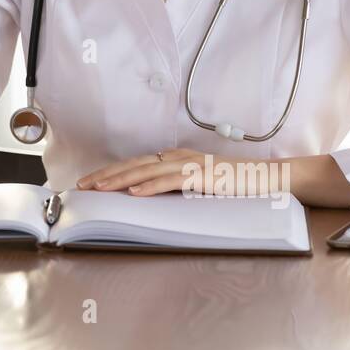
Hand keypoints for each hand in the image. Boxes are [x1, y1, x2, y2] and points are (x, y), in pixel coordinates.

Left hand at [76, 148, 287, 197]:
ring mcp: (190, 165)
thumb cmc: (234, 183)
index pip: (136, 163)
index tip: (90, 181)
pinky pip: (170, 181)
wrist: (266, 178)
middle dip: (106, 175)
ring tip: (99, 189)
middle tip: (83, 185)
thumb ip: (177, 183)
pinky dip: (150, 186)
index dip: (111, 171)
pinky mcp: (202, 176)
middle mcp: (178, 157)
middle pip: (134, 164)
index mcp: (176, 157)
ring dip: (120, 180)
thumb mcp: (199, 182)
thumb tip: (150, 192)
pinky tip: (134, 192)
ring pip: (146, 171)